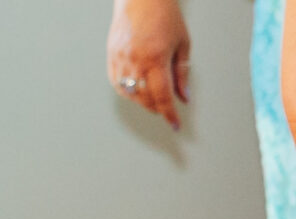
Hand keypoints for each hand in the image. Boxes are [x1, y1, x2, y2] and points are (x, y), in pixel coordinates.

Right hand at [107, 0, 189, 128]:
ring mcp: (120, 57)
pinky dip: (127, 91)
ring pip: (129, 93)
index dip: (169, 115)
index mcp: (156, 59)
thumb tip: (184, 98)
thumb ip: (182, 74)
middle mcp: (135, 60)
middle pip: (145, 98)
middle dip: (158, 108)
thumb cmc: (165, 16)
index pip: (162, 97)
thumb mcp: (182, 45)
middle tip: (167, 109)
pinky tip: (137, 90)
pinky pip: (116, 81)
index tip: (175, 126)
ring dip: (142, 102)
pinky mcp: (111, 53)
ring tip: (153, 99)